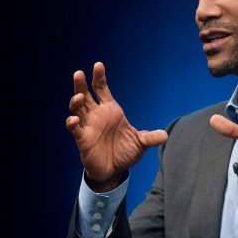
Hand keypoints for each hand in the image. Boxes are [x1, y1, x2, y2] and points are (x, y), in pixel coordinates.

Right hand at [66, 62, 167, 190]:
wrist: (114, 171)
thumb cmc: (125, 153)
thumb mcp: (140, 144)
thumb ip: (150, 138)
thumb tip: (165, 135)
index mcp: (111, 110)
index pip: (102, 89)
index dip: (99, 77)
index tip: (98, 65)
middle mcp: (97, 115)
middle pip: (85, 95)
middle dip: (81, 84)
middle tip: (79, 73)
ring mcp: (88, 126)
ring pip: (77, 109)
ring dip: (75, 102)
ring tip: (79, 96)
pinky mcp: (82, 139)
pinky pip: (74, 128)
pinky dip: (73, 122)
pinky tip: (75, 119)